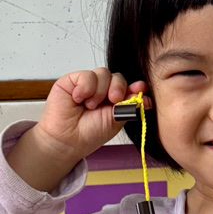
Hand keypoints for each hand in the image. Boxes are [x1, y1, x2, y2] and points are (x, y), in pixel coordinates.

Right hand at [36, 69, 151, 163]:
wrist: (68, 140)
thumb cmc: (89, 134)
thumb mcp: (115, 120)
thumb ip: (128, 106)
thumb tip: (144, 95)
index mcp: (113, 101)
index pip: (128, 87)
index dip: (135, 87)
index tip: (141, 89)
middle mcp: (101, 91)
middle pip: (117, 77)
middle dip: (118, 87)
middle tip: (113, 100)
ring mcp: (87, 84)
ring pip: (103, 73)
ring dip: (99, 91)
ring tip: (90, 106)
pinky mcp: (72, 80)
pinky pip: (87, 75)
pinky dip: (85, 88)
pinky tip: (78, 99)